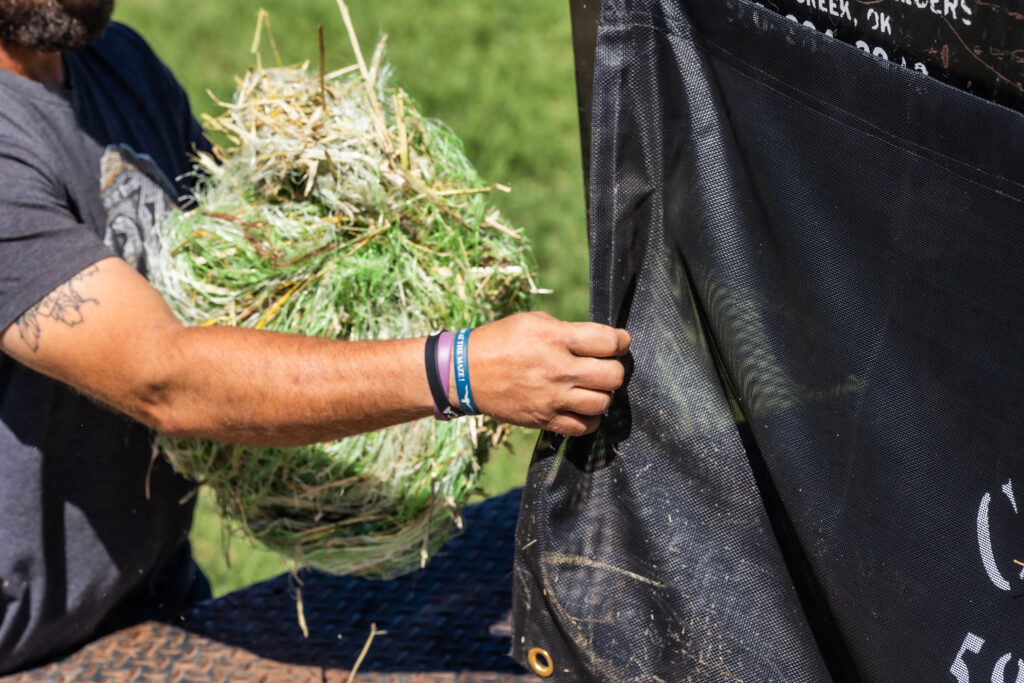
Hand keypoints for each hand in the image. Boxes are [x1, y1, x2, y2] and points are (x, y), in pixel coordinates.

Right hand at [452, 311, 629, 435]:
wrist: (465, 373)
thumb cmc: (499, 341)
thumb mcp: (533, 321)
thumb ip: (567, 330)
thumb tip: (596, 342)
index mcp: (556, 339)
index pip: (609, 342)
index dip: (621, 340)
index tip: (618, 342)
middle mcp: (558, 370)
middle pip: (613, 375)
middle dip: (614, 368)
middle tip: (604, 365)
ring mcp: (552, 399)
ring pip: (603, 403)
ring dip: (603, 394)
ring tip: (592, 386)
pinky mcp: (544, 420)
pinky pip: (584, 427)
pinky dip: (590, 418)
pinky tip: (581, 406)